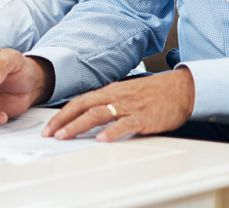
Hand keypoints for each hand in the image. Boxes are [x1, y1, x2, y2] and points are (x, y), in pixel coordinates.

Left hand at [44, 69, 194, 141]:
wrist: (179, 89)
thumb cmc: (152, 93)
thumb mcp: (125, 94)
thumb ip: (108, 103)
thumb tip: (88, 116)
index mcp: (109, 91)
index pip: (80, 101)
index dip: (62, 114)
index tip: (49, 127)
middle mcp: (115, 96)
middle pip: (83, 106)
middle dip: (63, 120)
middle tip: (50, 133)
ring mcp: (128, 106)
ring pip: (98, 114)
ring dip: (79, 125)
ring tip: (65, 136)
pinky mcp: (143, 117)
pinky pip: (125, 124)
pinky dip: (112, 131)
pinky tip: (102, 139)